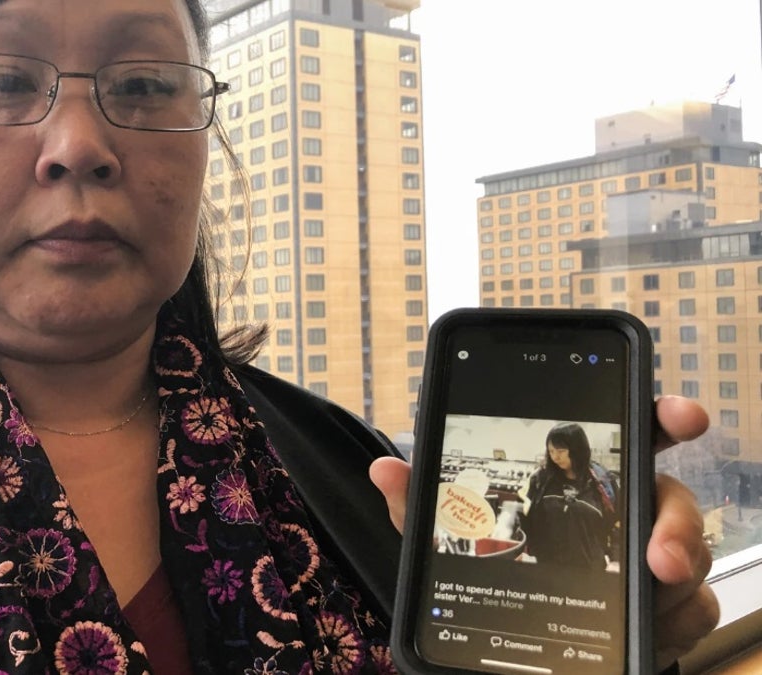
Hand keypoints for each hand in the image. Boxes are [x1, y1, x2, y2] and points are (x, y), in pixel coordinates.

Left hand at [370, 395, 717, 669]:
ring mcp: (645, 562)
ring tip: (655, 583)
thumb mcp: (447, 540)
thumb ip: (422, 504)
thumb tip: (385, 470)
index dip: (661, 417)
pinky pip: (691, 609)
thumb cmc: (491, 576)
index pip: (628, 438)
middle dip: (675, 519)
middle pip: (669, 499)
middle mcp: (621, 515)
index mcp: (578, 484)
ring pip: (686, 555)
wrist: (512, 648)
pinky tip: (652, 628)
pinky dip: (678, 619)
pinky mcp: (662, 610)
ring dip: (678, 570)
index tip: (681, 415)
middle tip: (658, 551)